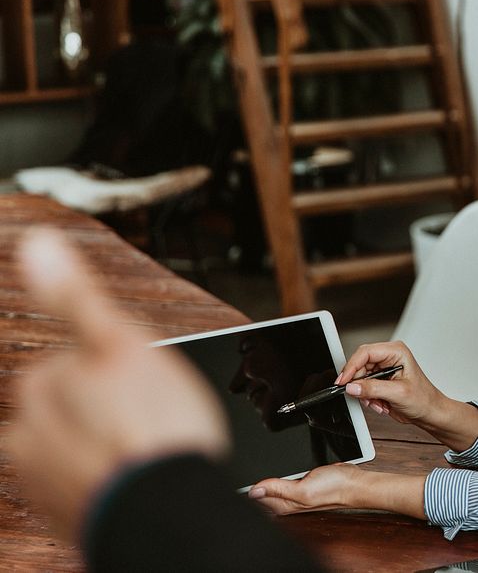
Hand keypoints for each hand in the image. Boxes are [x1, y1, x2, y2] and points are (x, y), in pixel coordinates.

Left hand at [8, 228, 229, 538]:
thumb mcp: (122, 343)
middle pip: (72, 407)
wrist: (166, 514)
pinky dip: (109, 481)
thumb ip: (76, 297)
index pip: (72, 363)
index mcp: (41, 388)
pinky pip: (88, 486)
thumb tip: (37, 243)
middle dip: (104, 409)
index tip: (143, 385)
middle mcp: (28, 436)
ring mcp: (46, 481)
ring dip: (108, 447)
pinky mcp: (67, 517)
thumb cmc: (154, 431)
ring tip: (147, 452)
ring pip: (82, 447)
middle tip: (149, 417)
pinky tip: (138, 479)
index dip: (116, 367)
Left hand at [248, 463, 361, 514]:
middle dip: (255, 482)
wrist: (352, 483)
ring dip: (266, 477)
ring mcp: (294, 492)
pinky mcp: (302, 483)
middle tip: (248, 468)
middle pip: (262, 492)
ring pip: (272, 485)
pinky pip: (284, 479)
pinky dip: (279, 473)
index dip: (249, 486)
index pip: (256, 497)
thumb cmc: (333, 489)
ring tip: (258, 466)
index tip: (244, 474)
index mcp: (284, 505)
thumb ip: (278, 489)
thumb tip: (254, 491)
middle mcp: (287, 500)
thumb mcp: (303, 489)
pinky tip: (278, 469)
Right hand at [339, 341, 477, 450]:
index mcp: (396, 352)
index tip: (344, 381)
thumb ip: (373, 389)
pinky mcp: (380, 380)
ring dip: (365, 394)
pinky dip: (368, 398)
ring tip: (378, 403)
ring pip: (359, 378)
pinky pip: (363, 387)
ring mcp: (383, 369)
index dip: (352, 366)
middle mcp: (388, 357)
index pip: (365, 352)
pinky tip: (380, 404)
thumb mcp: (398, 393)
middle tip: (360, 396)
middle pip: (360, 364)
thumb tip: (352, 386)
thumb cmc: (424, 399)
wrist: (429, 413)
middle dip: (359, 383)